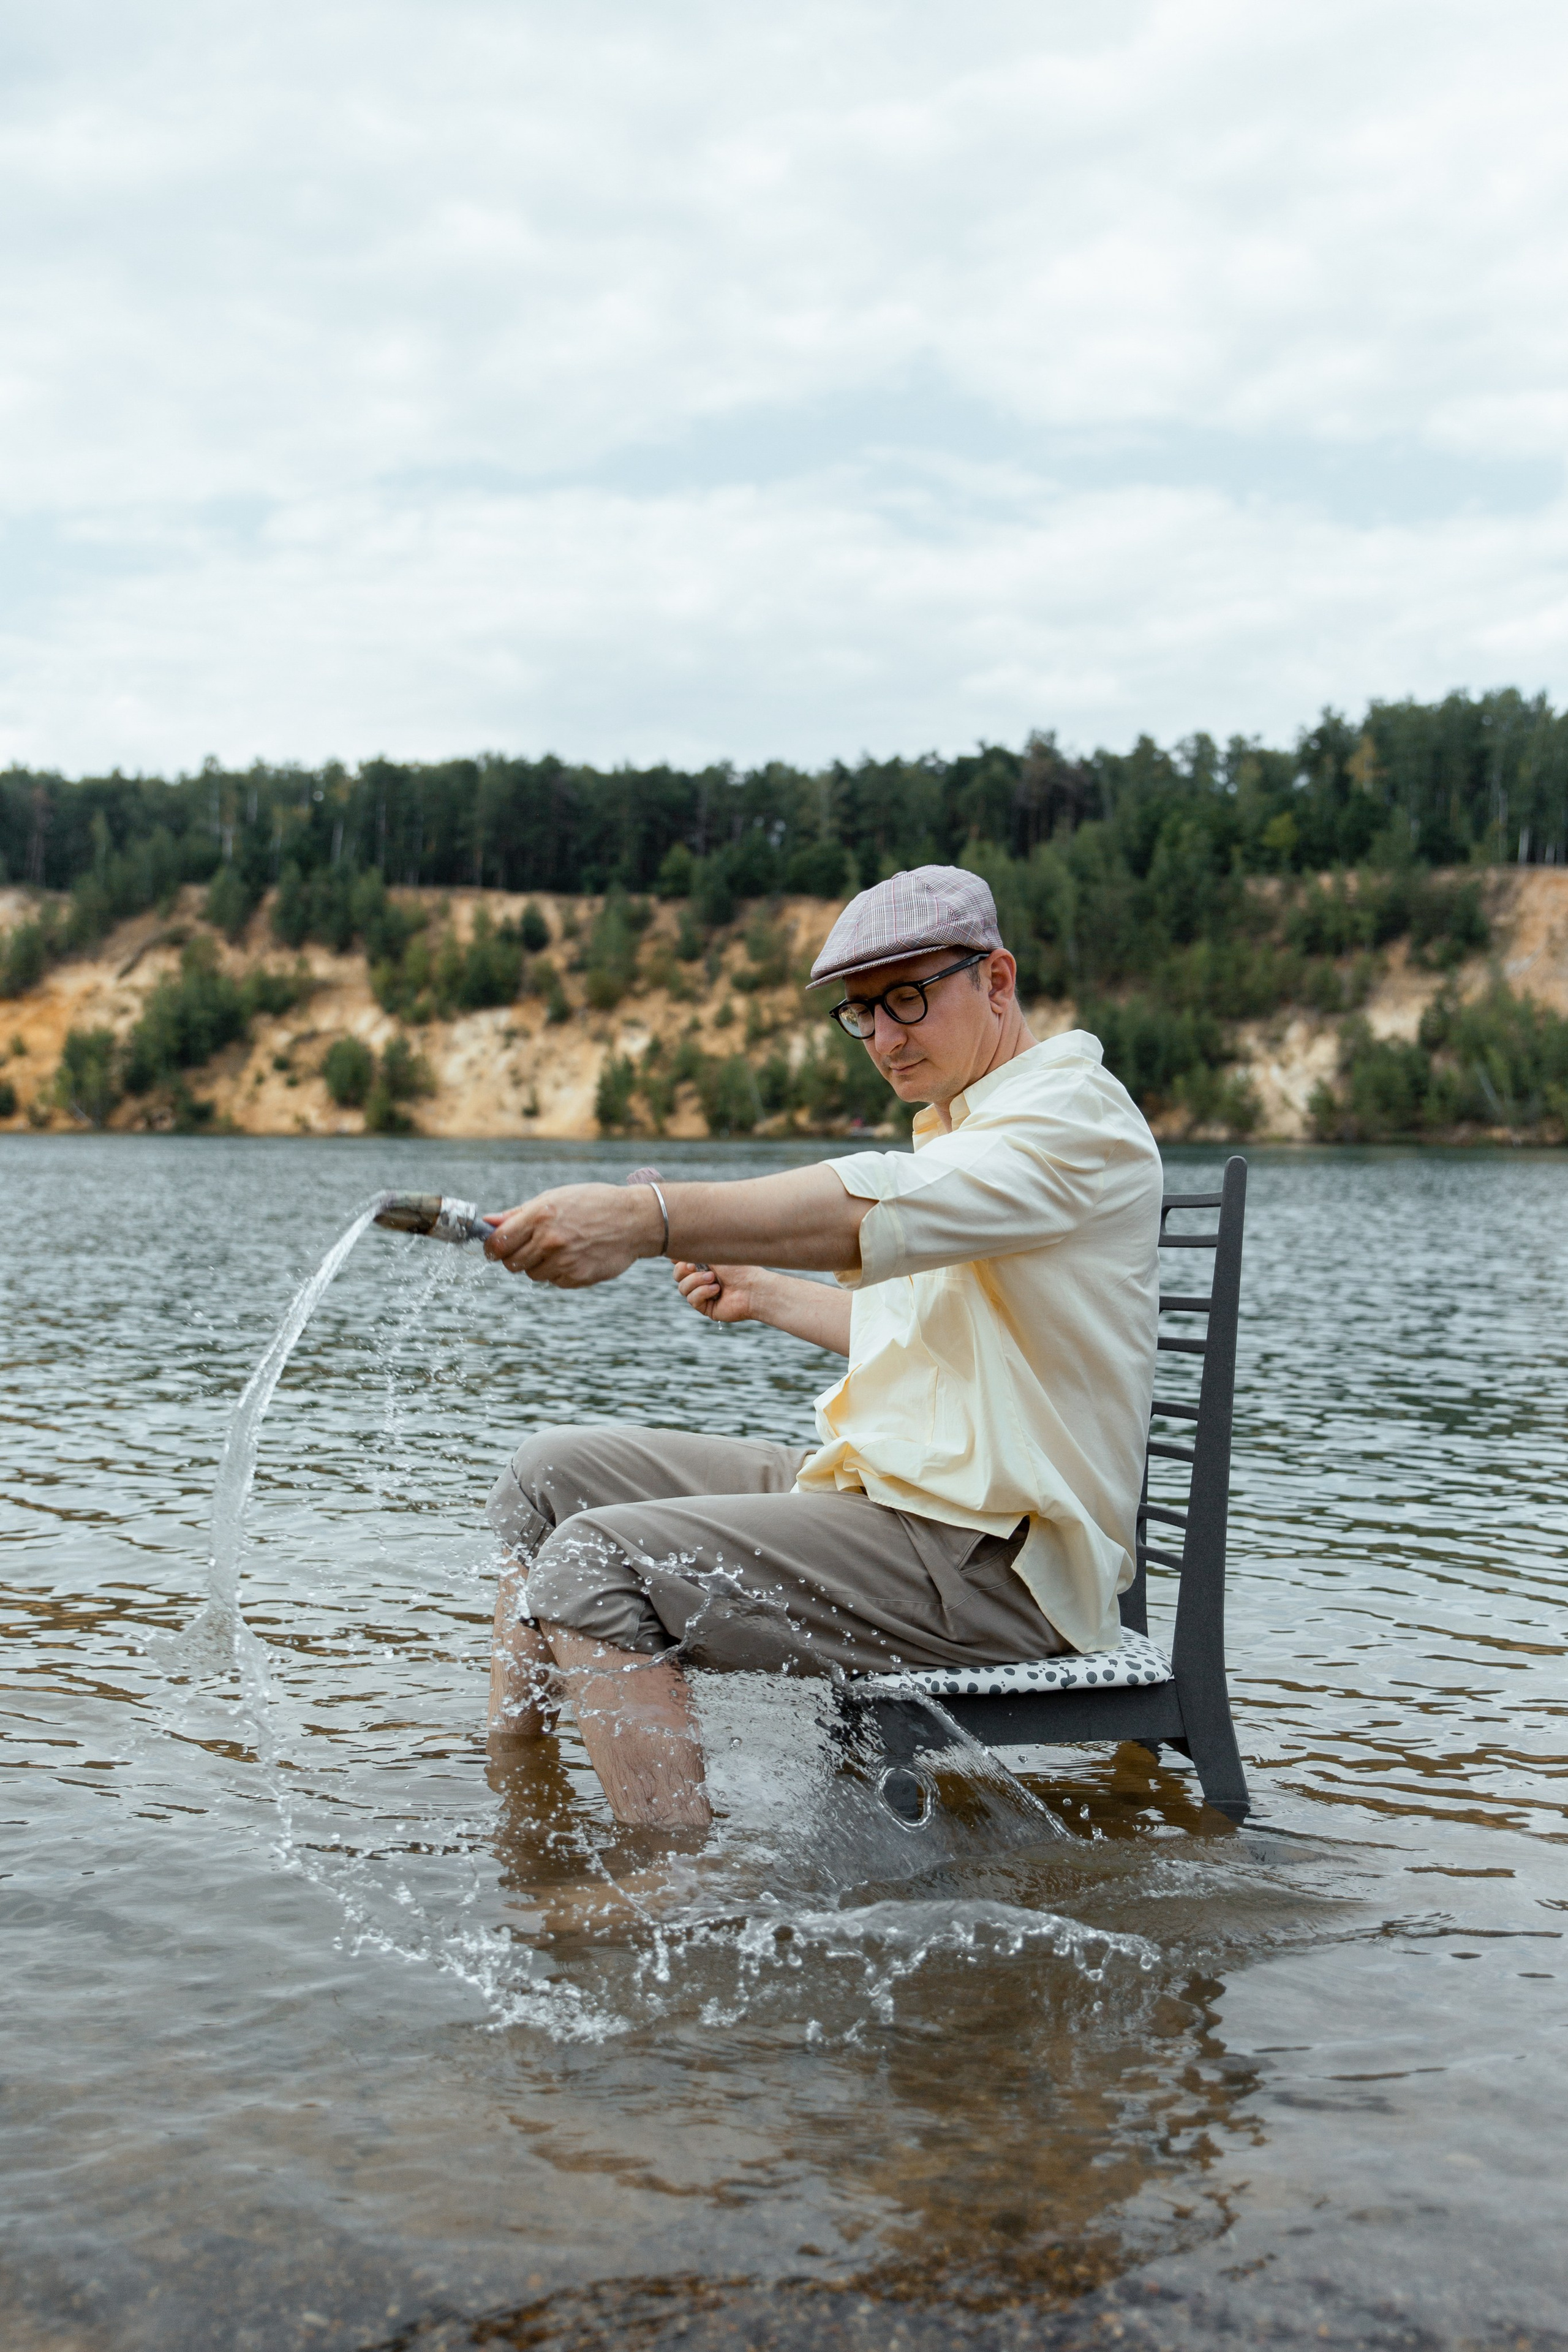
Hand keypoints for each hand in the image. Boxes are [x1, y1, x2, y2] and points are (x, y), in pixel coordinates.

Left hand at [484, 1184, 662, 1286]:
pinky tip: (575, 1256)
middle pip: (511, 1263)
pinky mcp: (577, 1277)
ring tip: (560, 1248)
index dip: (491, 1248)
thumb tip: (488, 1221)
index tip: (494, 1249)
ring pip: (532, 1274)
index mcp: (540, 1216)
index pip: (497, 1243)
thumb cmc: (593, 1204)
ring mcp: (564, 1261)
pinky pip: (554, 1281)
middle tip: (530, 1247)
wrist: (635, 1220)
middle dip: (514, 1257)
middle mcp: (550, 1240)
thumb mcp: (554, 1198)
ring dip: (539, 1265)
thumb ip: (519, 1213)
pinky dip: (559, 1272)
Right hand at [671, 1259, 771, 1325]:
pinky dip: (702, 1293)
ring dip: (696, 1281)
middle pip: (677, 1276)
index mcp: (705, 1265)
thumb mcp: (715, 1253)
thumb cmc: (739, 1267)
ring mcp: (703, 1295)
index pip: (680, 1262)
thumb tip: (672, 1253)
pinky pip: (692, 1300)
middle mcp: (702, 1279)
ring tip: (713, 1279)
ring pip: (683, 1288)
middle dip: (684, 1270)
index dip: (679, 1260)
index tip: (685, 1256)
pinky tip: (716, 1290)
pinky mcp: (706, 1308)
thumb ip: (695, 1251)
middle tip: (696, 1266)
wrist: (754, 1287)